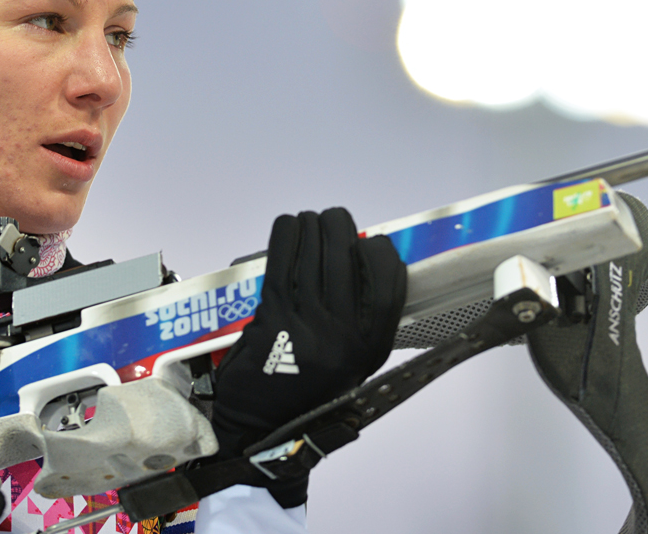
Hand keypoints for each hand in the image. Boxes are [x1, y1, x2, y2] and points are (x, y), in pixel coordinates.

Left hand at [211, 208, 406, 505]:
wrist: (258, 427)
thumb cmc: (305, 392)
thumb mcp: (350, 364)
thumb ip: (359, 321)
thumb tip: (358, 261)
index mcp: (370, 347)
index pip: (388, 283)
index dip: (380, 252)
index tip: (369, 242)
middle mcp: (346, 335)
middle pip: (348, 257)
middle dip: (339, 225)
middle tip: (331, 219)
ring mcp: (310, 325)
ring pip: (314, 253)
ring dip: (311, 225)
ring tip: (307, 221)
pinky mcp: (273, 316)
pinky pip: (282, 261)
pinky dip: (285, 235)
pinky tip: (287, 227)